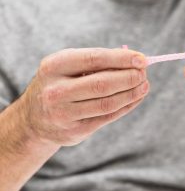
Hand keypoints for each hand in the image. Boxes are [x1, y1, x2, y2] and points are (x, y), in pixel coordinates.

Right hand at [20, 48, 149, 145]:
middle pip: (102, 84)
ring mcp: (64, 114)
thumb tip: (135, 61)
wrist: (34, 119)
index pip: (94, 59)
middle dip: (128, 78)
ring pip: (107, 103)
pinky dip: (125, 107)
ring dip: (131, 94)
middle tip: (144, 73)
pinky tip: (136, 98)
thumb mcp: (67, 67)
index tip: (142, 58)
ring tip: (144, 86)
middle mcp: (56, 90)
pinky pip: (107, 118)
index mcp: (54, 66)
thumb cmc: (59, 84)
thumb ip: (97, 62)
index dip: (121, 59)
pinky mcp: (74, 131)